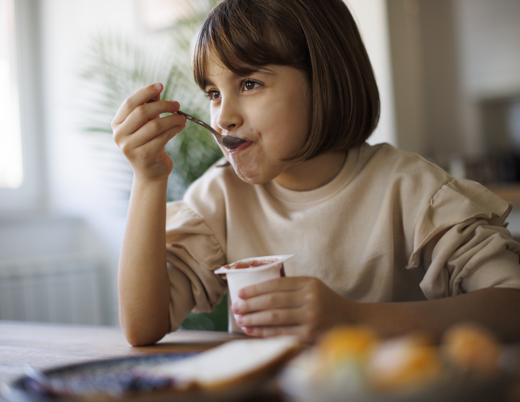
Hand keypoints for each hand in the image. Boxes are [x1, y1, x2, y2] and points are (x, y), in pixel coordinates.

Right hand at [112, 83, 185, 180]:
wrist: (150, 172)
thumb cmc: (148, 144)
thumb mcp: (145, 124)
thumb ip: (148, 107)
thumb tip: (157, 89)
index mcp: (117, 124)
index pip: (130, 103)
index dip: (146, 92)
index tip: (160, 85)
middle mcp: (120, 135)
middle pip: (142, 112)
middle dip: (163, 105)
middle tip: (177, 104)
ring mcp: (130, 146)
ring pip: (155, 125)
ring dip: (172, 118)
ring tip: (182, 117)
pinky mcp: (144, 155)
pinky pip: (163, 137)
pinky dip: (174, 129)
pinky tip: (181, 126)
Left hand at [232, 276, 354, 342]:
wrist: (350, 321)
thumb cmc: (325, 302)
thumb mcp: (312, 287)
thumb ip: (290, 287)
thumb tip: (256, 291)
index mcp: (309, 283)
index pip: (276, 284)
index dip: (256, 289)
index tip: (241, 293)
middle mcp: (310, 299)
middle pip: (272, 301)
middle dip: (250, 304)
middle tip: (235, 307)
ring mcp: (310, 318)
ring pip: (274, 318)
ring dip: (253, 319)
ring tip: (240, 319)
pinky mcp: (308, 336)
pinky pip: (280, 333)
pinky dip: (263, 332)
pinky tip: (252, 330)